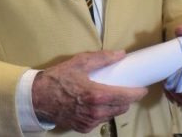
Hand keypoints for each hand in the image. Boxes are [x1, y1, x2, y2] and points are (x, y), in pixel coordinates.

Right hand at [32, 50, 146, 132]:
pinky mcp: (83, 128)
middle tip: (126, 88)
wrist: (38, 98)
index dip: (137, 93)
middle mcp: (95, 112)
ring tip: (111, 95)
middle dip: (127, 99)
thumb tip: (121, 54)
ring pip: (112, 115)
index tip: (143, 87)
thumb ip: (102, 58)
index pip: (126, 97)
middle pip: (122, 108)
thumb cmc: (58, 79)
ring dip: (116, 106)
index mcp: (97, 95)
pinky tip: (98, 104)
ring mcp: (89, 122)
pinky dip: (103, 113)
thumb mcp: (80, 62)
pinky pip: (100, 121)